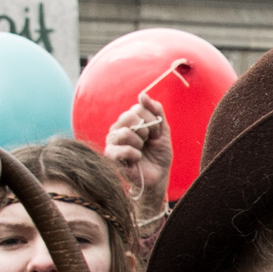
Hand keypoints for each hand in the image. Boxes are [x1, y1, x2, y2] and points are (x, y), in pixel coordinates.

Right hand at [104, 95, 171, 215]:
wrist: (158, 176)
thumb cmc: (159, 154)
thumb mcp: (162, 130)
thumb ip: (156, 111)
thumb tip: (142, 95)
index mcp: (129, 121)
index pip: (138, 109)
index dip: (153, 122)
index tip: (156, 134)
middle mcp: (118, 128)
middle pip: (129, 117)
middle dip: (146, 131)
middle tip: (148, 142)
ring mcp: (112, 141)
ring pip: (125, 133)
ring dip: (140, 144)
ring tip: (141, 151)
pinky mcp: (110, 156)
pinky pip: (120, 149)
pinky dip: (134, 154)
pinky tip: (137, 159)